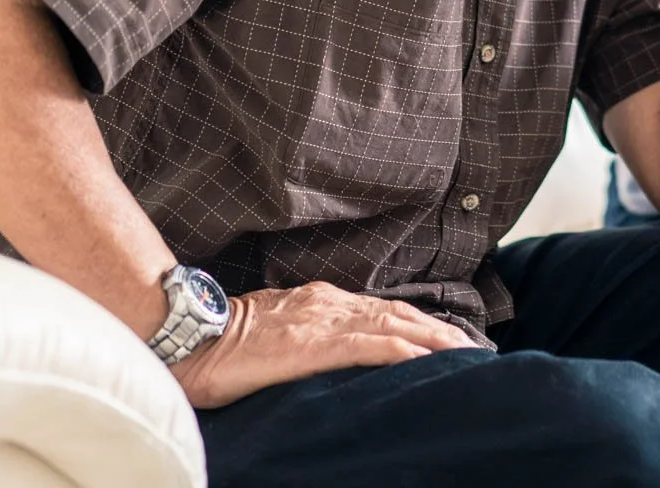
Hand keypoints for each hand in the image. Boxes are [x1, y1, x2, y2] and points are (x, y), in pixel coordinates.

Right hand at [169, 280, 476, 408]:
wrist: (188, 335)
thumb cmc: (220, 339)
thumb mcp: (270, 327)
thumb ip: (300, 331)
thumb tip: (317, 346)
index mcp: (319, 300)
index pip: (381, 309)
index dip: (416, 321)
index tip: (444, 335)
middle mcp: (329, 304)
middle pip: (398, 313)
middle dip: (437, 329)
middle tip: (471, 345)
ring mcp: (324, 321)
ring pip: (394, 324)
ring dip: (433, 338)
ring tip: (464, 352)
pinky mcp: (315, 344)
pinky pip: (370, 344)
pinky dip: (403, 349)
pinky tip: (426, 358)